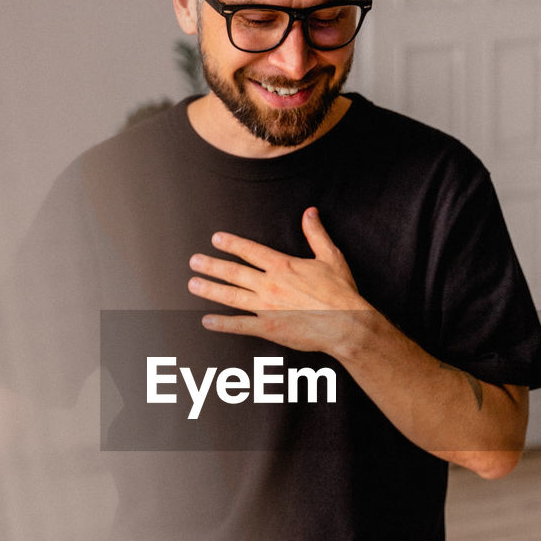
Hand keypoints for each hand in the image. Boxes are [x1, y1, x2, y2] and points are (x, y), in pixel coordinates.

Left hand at [187, 207, 368, 353]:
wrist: (347, 324)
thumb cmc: (341, 292)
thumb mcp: (331, 257)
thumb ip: (316, 234)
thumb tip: (310, 212)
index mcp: (283, 266)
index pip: (251, 251)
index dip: (231, 244)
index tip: (215, 239)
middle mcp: (270, 285)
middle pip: (234, 272)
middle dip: (212, 265)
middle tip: (194, 261)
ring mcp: (267, 307)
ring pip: (231, 296)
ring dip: (210, 289)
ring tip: (193, 284)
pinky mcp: (269, 328)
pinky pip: (240, 325)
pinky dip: (222, 323)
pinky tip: (207, 320)